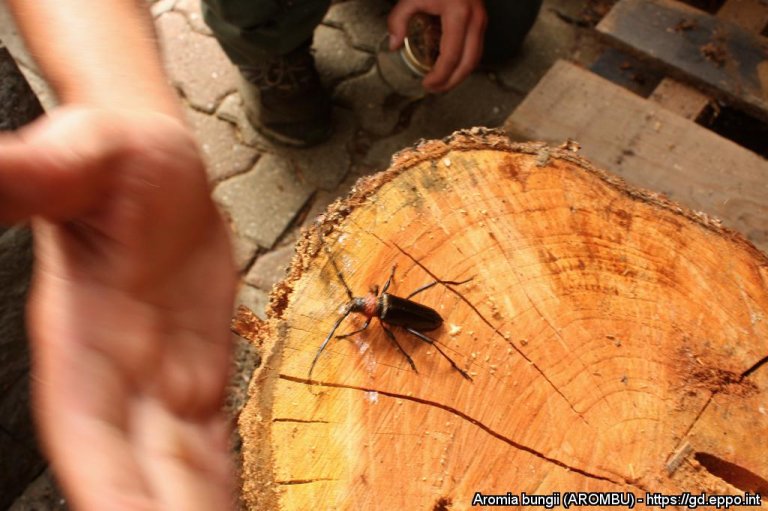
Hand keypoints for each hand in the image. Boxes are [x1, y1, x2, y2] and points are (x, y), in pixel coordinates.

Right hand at [0, 107, 236, 509]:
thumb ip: (30, 175)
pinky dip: (219, 484)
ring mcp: (161, 383)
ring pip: (179, 470)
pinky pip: (211, 442)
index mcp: (80, 339)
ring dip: (196, 509)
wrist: (159, 171)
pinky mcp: (199, 376)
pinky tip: (231, 509)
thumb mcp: (80, 156)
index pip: (90, 434)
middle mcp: (118, 377)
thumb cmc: (116, 161)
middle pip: (139, 473)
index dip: (110, 489)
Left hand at [388, 0, 486, 92]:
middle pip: (468, 63)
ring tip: (442, 83)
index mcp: (458, 15)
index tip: (427, 84)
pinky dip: (464, 62)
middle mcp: (475, 20)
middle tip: (435, 90)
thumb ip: (399, 19)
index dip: (439, 76)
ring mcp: (481, 20)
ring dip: (460, 75)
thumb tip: (393, 43)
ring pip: (476, 58)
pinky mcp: (481, 20)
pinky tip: (449, 67)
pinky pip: (475, 48)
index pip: (451, 56)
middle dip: (452, 82)